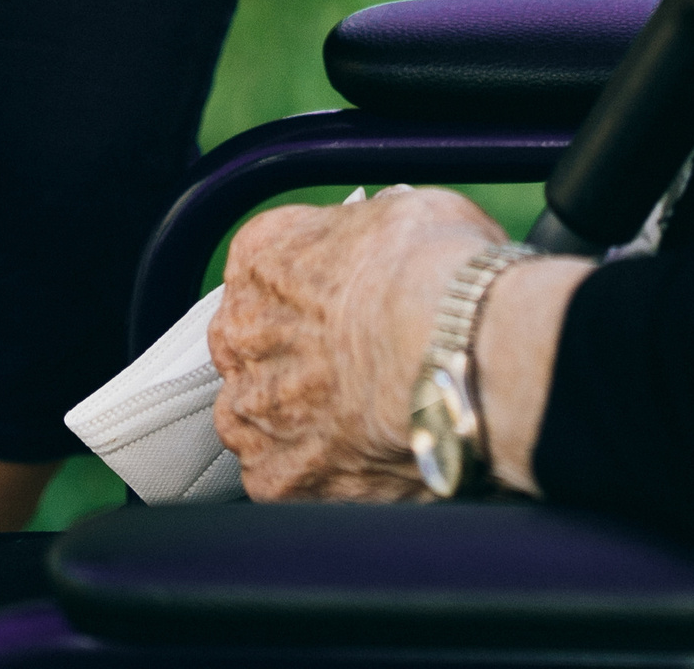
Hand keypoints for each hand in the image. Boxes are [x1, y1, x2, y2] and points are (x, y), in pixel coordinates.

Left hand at [211, 189, 501, 503]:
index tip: (344, 301)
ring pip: (261, 418)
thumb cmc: (434, 271)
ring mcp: (255, 410)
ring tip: (366, 418)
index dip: (311, 291)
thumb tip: (390, 247)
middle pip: (257, 349)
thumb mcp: (403, 212)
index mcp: (264, 256)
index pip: (266, 272)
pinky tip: (365, 458)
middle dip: (300, 357)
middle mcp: (242, 333)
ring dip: (301, 420)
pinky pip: (285, 480)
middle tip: (361, 362)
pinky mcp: (277, 478)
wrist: (450, 347)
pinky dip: (321, 474)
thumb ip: (371, 236)